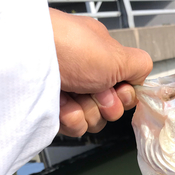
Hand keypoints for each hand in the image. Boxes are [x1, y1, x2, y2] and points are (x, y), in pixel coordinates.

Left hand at [49, 8, 152, 136]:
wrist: (30, 58)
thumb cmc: (70, 47)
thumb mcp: (117, 54)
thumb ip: (140, 66)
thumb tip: (144, 76)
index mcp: (102, 59)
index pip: (126, 90)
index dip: (124, 94)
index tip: (117, 86)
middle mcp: (87, 76)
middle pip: (111, 109)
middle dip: (106, 104)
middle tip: (94, 89)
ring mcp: (71, 94)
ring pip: (94, 121)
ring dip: (88, 111)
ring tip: (74, 95)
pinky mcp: (56, 111)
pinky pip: (76, 128)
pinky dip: (72, 119)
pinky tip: (63, 106)